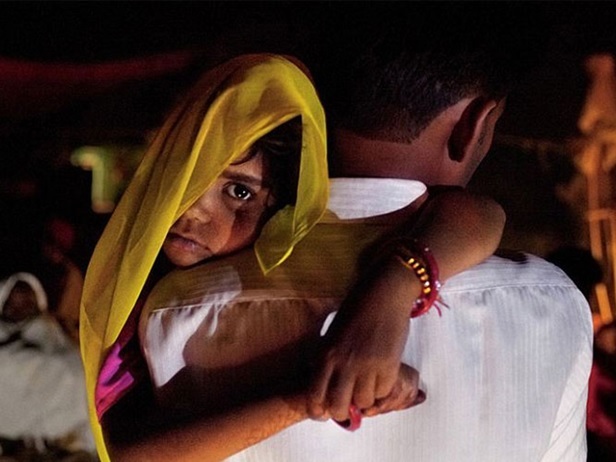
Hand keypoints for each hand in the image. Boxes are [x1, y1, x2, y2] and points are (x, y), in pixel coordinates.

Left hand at [308, 257, 419, 421]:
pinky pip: (384, 392)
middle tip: (348, 406)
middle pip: (339, 407)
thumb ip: (327, 358)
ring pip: (364, 402)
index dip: (318, 411)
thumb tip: (324, 386)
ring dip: (365, 399)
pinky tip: (380, 377)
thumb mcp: (332, 333)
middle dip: (342, 412)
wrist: (384, 292)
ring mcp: (367, 365)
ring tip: (366, 386)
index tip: (323, 413)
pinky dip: (382, 390)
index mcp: (325, 354)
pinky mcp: (389, 365)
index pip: (315, 396)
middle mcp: (344, 363)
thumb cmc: (357, 308)